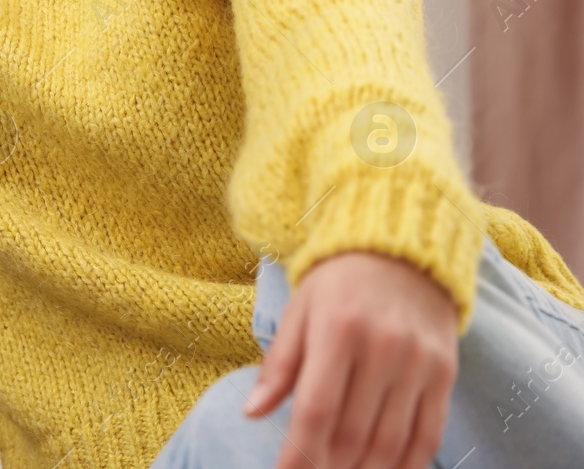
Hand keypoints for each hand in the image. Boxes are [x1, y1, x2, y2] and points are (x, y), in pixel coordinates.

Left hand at [243, 250, 458, 468]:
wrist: (402, 251)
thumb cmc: (338, 284)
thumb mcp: (299, 311)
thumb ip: (279, 365)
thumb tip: (253, 413)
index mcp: (337, 330)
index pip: (316, 409)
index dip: (299, 453)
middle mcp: (382, 348)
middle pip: (352, 432)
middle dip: (327, 465)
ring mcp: (418, 364)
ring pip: (389, 442)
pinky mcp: (445, 374)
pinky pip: (428, 436)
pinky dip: (406, 465)